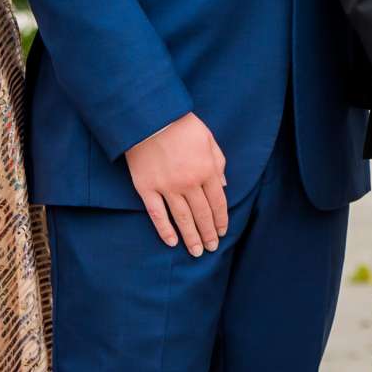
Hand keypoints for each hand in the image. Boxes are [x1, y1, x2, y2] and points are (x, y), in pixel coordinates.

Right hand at [124, 112, 228, 254]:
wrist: (150, 118)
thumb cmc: (182, 125)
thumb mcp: (209, 139)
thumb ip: (218, 163)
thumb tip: (224, 185)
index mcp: (207, 170)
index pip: (218, 202)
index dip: (221, 219)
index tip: (222, 232)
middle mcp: (189, 183)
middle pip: (202, 214)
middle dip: (208, 233)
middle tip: (211, 248)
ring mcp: (167, 187)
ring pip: (182, 218)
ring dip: (191, 237)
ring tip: (197, 252)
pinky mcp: (146, 189)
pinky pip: (157, 214)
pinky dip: (164, 230)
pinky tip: (172, 242)